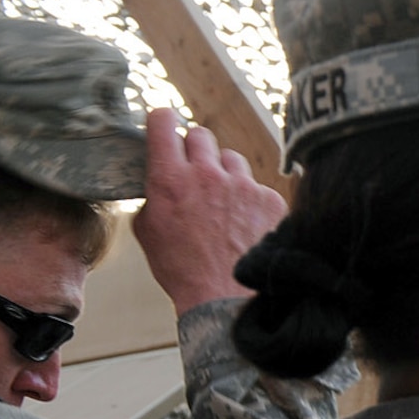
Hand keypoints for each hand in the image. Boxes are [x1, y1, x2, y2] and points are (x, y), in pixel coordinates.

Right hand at [132, 107, 286, 315]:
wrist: (224, 298)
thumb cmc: (181, 268)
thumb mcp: (148, 231)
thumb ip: (153, 196)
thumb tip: (159, 182)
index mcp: (169, 178)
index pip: (164, 122)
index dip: (163, 120)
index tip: (165, 123)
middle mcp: (207, 174)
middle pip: (201, 135)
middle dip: (196, 148)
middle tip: (195, 170)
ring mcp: (243, 185)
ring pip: (232, 159)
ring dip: (225, 174)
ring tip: (222, 205)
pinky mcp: (270, 199)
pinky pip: (257, 187)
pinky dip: (250, 201)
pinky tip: (245, 225)